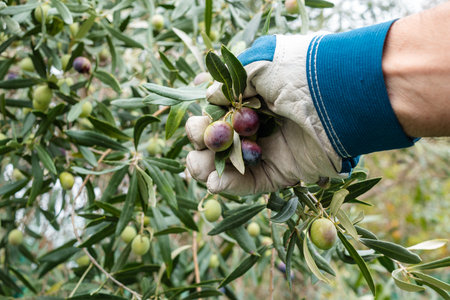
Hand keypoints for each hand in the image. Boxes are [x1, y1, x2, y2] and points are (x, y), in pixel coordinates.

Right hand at [186, 35, 355, 195]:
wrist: (338, 97)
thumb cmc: (299, 74)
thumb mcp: (262, 64)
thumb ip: (231, 83)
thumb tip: (209, 95)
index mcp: (252, 100)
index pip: (217, 117)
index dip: (203, 123)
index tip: (201, 122)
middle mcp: (259, 126)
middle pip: (218, 142)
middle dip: (204, 142)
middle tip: (207, 139)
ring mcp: (270, 150)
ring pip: (228, 166)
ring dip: (207, 167)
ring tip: (200, 167)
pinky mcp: (282, 172)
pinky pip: (251, 183)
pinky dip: (229, 185)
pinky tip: (213, 182)